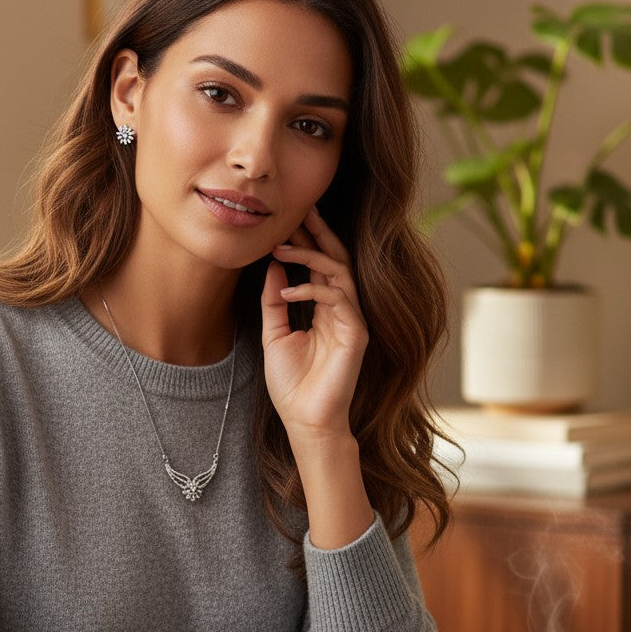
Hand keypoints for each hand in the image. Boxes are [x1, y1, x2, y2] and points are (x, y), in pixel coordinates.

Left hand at [261, 206, 367, 440]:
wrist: (305, 422)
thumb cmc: (292, 385)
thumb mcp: (274, 336)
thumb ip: (274, 302)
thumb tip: (274, 266)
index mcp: (325, 309)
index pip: (321, 265)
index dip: (309, 240)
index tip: (290, 218)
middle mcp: (342, 310)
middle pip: (336, 259)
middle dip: (319, 233)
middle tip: (299, 209)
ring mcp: (352, 321)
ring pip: (339, 273)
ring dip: (310, 256)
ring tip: (281, 248)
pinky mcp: (356, 334)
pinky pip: (338, 299)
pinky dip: (312, 289)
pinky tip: (288, 290)